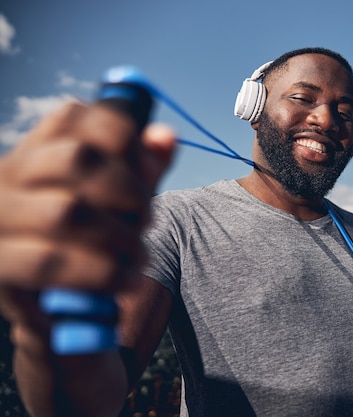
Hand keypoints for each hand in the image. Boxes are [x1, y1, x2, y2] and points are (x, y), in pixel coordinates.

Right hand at [0, 100, 175, 339]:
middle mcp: (7, 176)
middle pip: (76, 160)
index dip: (121, 135)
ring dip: (122, 237)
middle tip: (148, 220)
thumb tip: (167, 136)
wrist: (52, 307)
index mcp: (36, 151)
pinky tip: (125, 281)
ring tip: (141, 257)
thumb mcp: (119, 199)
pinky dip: (102, 272)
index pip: (73, 116)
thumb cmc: (91, 240)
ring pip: (67, 212)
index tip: (150, 170)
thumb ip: (143, 167)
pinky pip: (51, 261)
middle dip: (129, 190)